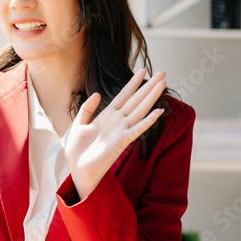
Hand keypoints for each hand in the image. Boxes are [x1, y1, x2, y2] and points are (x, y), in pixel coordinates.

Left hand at [64, 68, 166, 200]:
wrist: (78, 169)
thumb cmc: (78, 150)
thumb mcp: (78, 124)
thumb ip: (86, 109)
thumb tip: (97, 94)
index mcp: (107, 116)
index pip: (123, 95)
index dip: (133, 83)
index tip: (143, 71)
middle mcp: (117, 121)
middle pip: (136, 100)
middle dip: (148, 86)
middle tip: (162, 73)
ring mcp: (121, 130)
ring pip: (140, 110)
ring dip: (151, 97)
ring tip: (162, 84)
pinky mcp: (122, 141)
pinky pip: (138, 129)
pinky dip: (148, 121)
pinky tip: (159, 111)